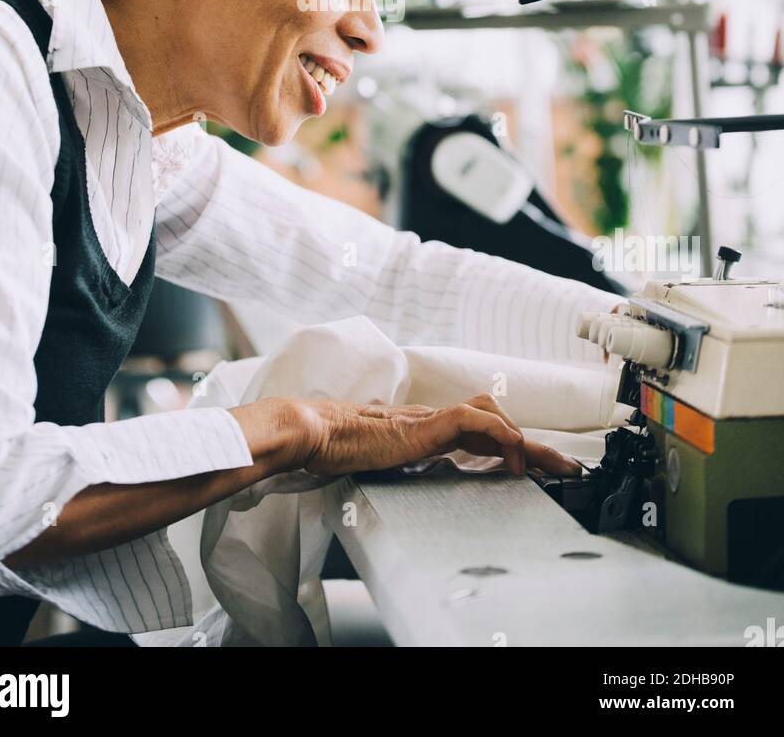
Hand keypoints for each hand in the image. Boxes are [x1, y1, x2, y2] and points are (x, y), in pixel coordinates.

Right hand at [284, 393, 581, 479]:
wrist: (317, 431)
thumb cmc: (341, 446)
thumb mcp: (383, 459)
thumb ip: (404, 460)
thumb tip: (413, 471)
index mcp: (427, 429)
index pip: (481, 431)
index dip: (513, 447)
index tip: (539, 468)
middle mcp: (434, 419)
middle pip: (496, 420)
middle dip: (535, 446)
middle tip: (566, 469)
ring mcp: (431, 418)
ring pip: (491, 413)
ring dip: (523, 439)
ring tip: (540, 467)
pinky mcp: (426, 424)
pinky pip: (473, 419)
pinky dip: (498, 434)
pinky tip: (510, 452)